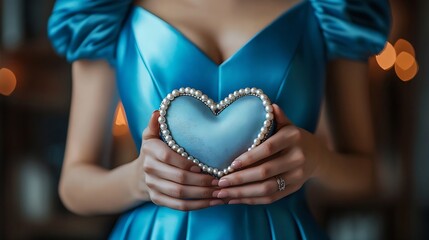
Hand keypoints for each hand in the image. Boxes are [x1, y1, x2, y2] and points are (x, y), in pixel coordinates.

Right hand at [133, 111, 222, 210]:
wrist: (138, 176)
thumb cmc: (153, 151)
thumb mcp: (151, 136)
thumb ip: (155, 125)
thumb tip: (158, 112)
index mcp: (150, 150)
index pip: (168, 157)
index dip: (186, 162)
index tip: (203, 165)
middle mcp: (149, 169)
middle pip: (178, 178)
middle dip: (201, 181)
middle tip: (220, 180)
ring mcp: (152, 186)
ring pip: (180, 193)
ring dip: (202, 194)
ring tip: (220, 191)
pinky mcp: (157, 200)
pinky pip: (179, 205)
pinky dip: (198, 205)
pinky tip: (213, 202)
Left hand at [213, 104, 327, 203]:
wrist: (316, 156)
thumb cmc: (293, 137)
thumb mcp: (288, 124)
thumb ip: (278, 117)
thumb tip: (270, 104)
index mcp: (293, 138)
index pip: (268, 149)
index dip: (249, 158)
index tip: (230, 165)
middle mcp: (297, 158)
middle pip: (265, 172)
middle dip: (240, 179)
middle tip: (219, 182)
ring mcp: (296, 176)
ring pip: (266, 188)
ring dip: (242, 192)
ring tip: (222, 193)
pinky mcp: (293, 189)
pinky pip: (270, 198)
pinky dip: (251, 200)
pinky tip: (234, 198)